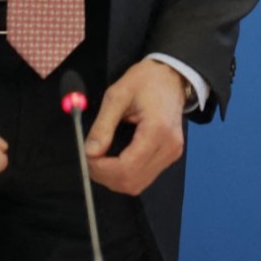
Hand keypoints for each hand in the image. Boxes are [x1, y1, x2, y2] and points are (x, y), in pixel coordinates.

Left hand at [84, 59, 187, 194]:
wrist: (171, 76)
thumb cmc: (146, 81)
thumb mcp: (117, 95)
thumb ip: (102, 126)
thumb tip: (89, 152)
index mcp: (157, 130)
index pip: (127, 167)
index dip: (102, 168)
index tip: (87, 156)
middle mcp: (169, 147)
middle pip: (132, 181)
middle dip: (105, 176)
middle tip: (90, 159)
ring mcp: (172, 154)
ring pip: (138, 185)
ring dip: (114, 178)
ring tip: (101, 160)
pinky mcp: (170, 156)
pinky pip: (144, 177)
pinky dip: (125, 175)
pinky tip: (115, 160)